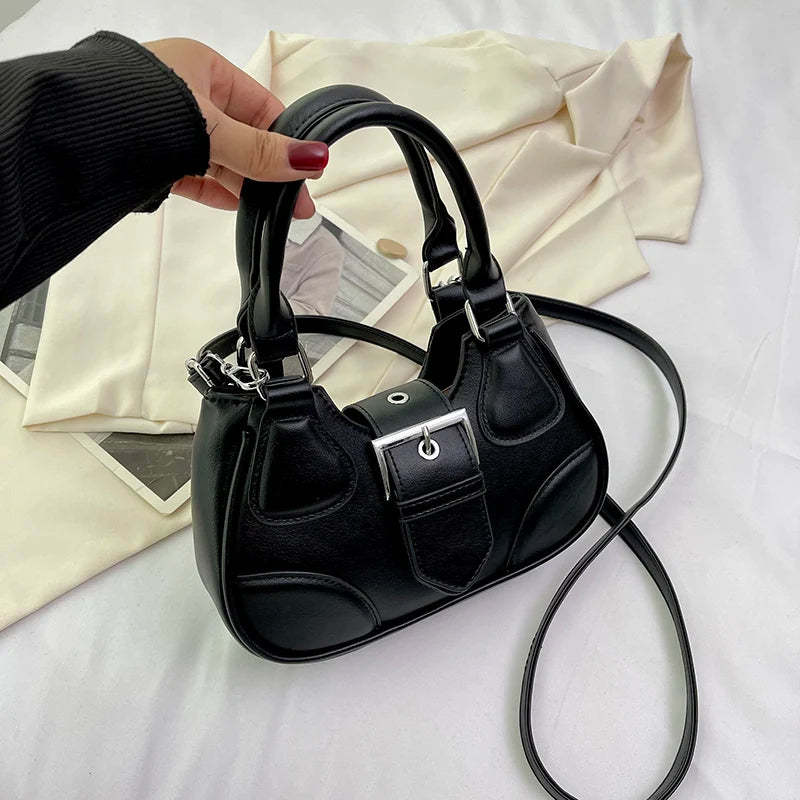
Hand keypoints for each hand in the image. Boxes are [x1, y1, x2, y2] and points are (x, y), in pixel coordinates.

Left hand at [143, 38, 327, 216]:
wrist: (73, 135)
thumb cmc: (143, 111)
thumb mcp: (214, 130)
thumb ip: (262, 151)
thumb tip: (314, 160)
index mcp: (203, 68)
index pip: (262, 107)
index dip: (288, 141)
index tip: (308, 175)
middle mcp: (186, 95)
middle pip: (243, 136)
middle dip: (270, 172)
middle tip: (296, 207)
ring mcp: (168, 127)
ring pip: (219, 158)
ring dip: (245, 185)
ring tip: (271, 213)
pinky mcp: (152, 158)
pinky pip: (193, 176)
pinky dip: (215, 192)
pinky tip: (238, 208)